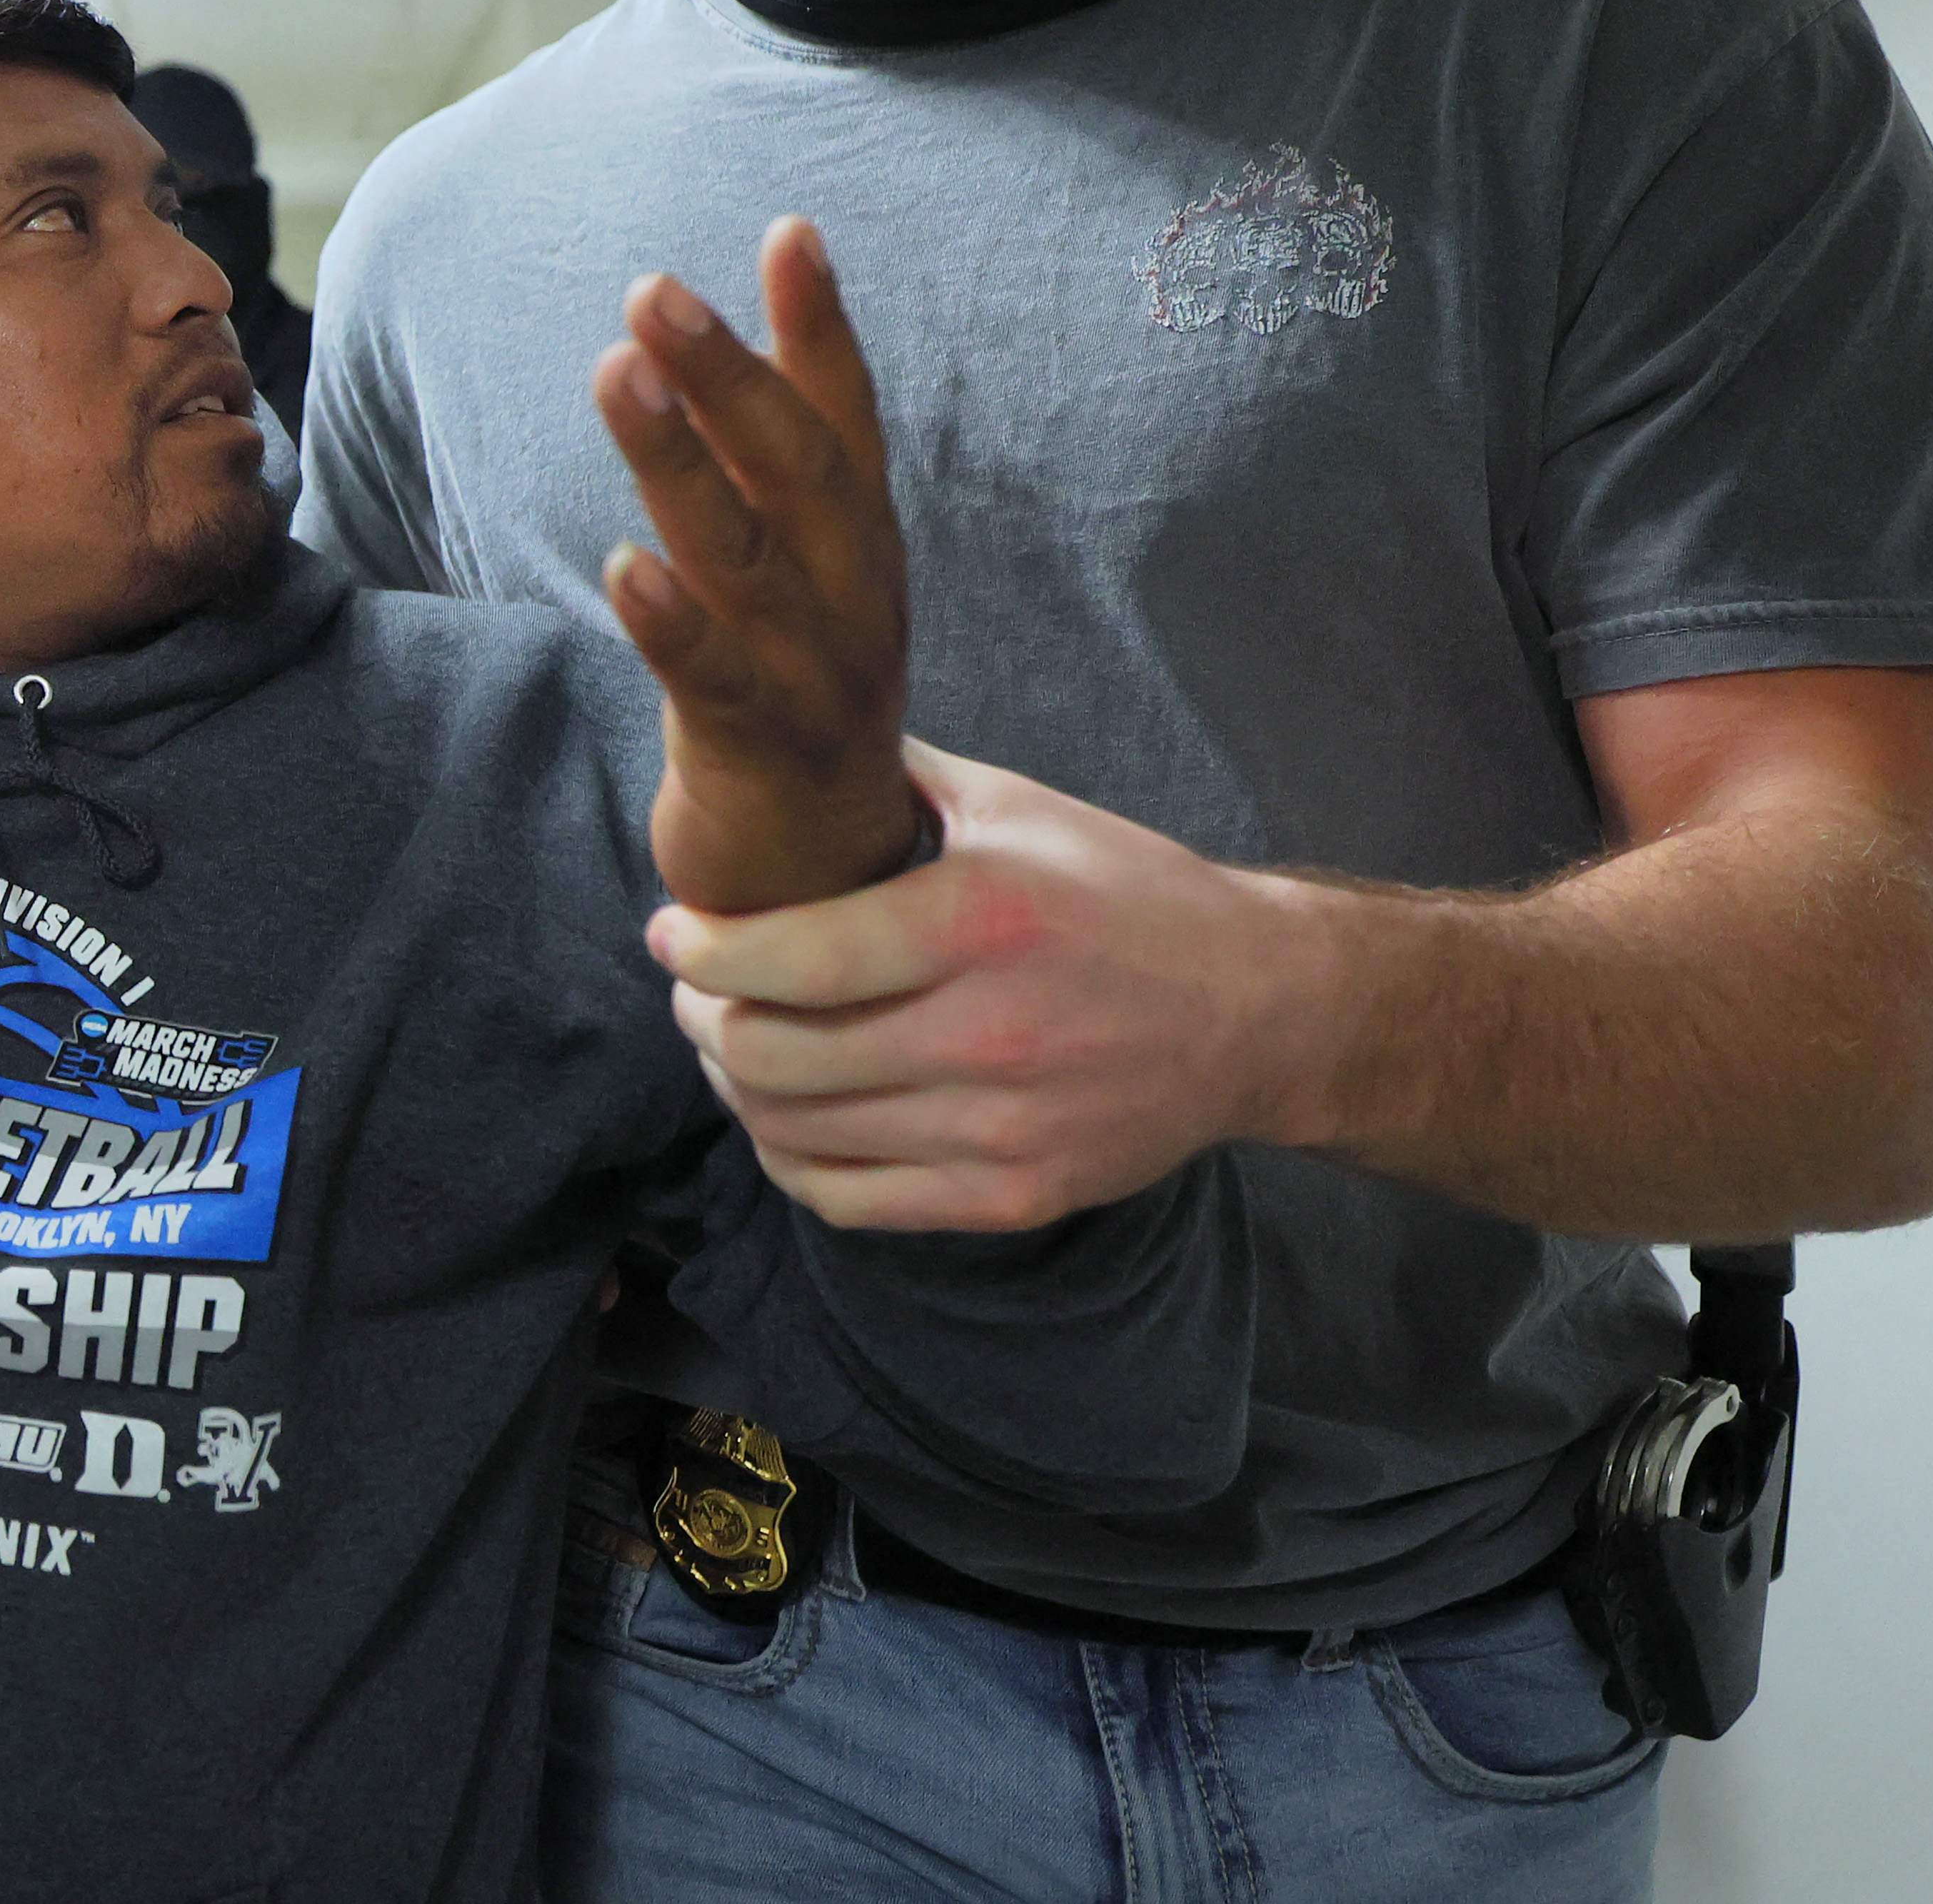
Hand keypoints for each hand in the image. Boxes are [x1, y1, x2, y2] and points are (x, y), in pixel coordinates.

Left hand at [596, 217, 917, 911]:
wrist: (822, 874)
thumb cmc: (794, 690)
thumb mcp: (794, 570)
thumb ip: (764, 466)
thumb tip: (722, 336)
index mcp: (858, 544)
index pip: (844, 417)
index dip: (820, 326)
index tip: (790, 229)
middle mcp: (853, 596)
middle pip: (799, 469)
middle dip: (730, 374)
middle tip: (655, 289)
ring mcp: (816, 676)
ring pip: (746, 557)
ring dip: (680, 463)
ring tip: (618, 373)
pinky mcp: (760, 751)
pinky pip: (711, 678)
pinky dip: (671, 620)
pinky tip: (622, 563)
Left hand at [649, 739, 1322, 1231]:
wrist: (1259, 1011)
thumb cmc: (1127, 894)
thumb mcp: (1019, 807)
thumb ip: (899, 778)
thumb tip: (787, 733)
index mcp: (981, 920)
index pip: (791, 956)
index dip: (702, 950)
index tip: (673, 932)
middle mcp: (988, 1033)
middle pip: (770, 1054)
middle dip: (701, 1020)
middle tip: (695, 991)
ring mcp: (999, 1128)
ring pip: (795, 1131)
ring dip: (735, 1088)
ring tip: (731, 1045)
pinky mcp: (1011, 1195)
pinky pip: (846, 1199)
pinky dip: (792, 1158)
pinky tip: (788, 1116)